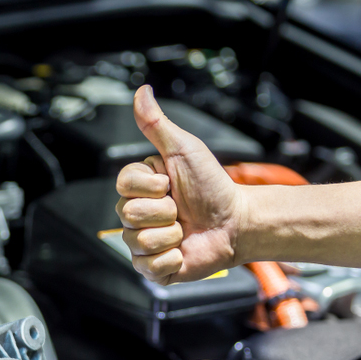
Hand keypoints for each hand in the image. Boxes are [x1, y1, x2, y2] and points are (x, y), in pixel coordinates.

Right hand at [115, 85, 243, 283]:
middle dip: (164, 211)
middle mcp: (136, 216)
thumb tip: (142, 91)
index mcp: (139, 188)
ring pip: (138, 241)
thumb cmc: (212, 185)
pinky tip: (183, 250)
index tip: (171, 183)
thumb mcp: (184, 149)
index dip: (151, 186)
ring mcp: (143, 243)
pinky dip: (171, 258)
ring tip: (185, 229)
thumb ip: (157, 124)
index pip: (124, 186)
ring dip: (170, 234)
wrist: (237, 221)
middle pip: (129, 214)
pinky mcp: (155, 268)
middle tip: (182, 208)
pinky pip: (148, 266)